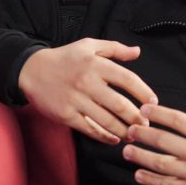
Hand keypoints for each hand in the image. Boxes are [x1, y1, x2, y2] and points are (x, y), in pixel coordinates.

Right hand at [18, 38, 157, 143]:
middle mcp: (87, 82)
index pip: (127, 79)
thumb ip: (115, 49)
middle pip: (120, 105)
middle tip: (147, 124)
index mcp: (96, 64)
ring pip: (107, 121)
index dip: (144, 92)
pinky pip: (90, 129)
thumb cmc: (65, 58)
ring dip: (124, 131)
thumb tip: (137, 52)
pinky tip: (114, 139)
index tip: (153, 102)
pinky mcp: (66, 115)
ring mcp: (76, 100)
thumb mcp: (89, 46)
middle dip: (137, 118)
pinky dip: (105, 136)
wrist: (32, 70)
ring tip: (134, 134)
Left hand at [122, 89, 185, 184]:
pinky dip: (151, 180)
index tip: (145, 110)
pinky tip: (139, 175)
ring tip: (127, 150)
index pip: (178, 120)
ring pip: (161, 162)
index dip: (159, 113)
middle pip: (164, 139)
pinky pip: (167, 184)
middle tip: (130, 128)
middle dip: (143, 133)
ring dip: (141, 156)